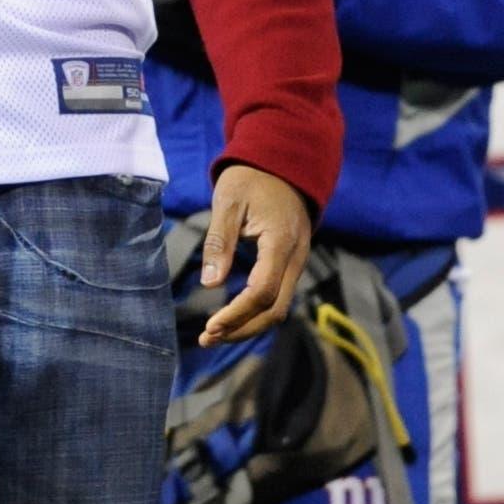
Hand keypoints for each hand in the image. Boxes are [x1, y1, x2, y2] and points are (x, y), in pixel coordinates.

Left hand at [199, 163, 310, 346]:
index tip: (210, 327)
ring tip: (214, 335)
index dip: (237, 314)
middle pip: (274, 310)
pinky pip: (277, 297)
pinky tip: (231, 319)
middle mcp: (295, 258)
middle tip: (206, 339)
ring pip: (278, 308)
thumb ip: (220, 243)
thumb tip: (210, 284)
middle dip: (241, 330)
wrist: (283, 164)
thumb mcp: (228, 202)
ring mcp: (297, 263)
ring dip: (247, 326)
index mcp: (280, 242)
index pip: (262, 292)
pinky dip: (255, 313)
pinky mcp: (290, 264)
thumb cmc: (251, 179)